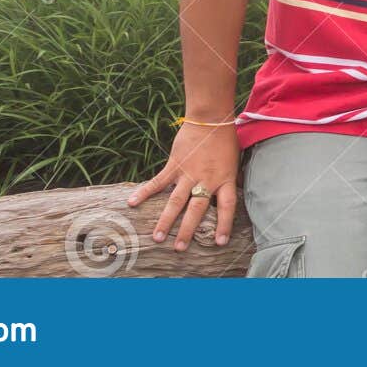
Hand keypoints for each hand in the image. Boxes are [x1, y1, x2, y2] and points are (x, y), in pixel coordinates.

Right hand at [126, 121, 239, 250]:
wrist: (210, 117)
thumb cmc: (224, 139)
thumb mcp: (234, 162)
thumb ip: (229, 180)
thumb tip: (232, 193)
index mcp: (224, 179)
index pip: (226, 207)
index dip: (224, 224)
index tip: (219, 242)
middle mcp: (206, 180)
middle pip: (196, 209)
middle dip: (187, 230)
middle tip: (179, 248)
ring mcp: (189, 173)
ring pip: (176, 201)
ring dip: (165, 220)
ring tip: (157, 237)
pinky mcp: (175, 164)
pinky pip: (158, 181)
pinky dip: (145, 192)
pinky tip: (132, 202)